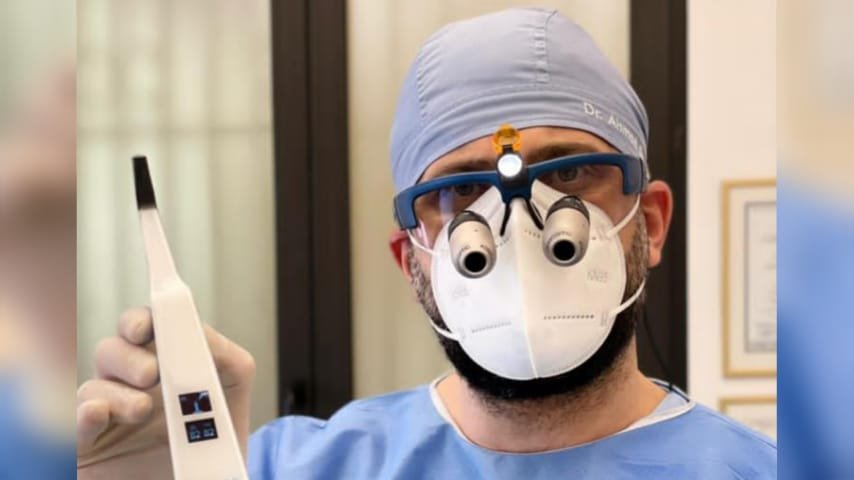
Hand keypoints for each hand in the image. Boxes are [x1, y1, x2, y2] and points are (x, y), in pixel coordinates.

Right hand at [76, 307, 255, 478]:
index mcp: (162, 365)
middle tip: (151, 373)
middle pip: (111, 351)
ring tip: (142, 409)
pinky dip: (81, 416)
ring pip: (92, 387)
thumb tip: (202, 336)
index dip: (142, 320)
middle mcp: (128, 385)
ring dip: (117, 393)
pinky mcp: (88, 448)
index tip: (146, 324)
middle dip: (129, 355)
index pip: (143, 329)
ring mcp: (106, 416)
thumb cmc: (218, 443)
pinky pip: (71, 426)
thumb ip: (227, 359)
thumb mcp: (233, 396)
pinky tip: (96, 413)